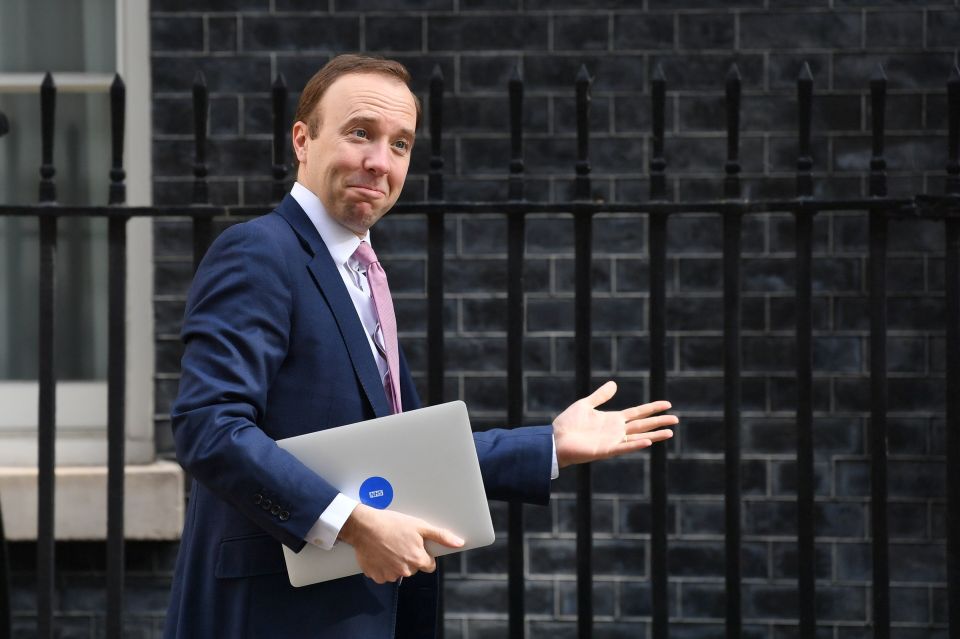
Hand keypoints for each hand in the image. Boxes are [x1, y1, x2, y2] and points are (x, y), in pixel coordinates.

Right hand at [338, 504, 463, 583]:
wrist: (364, 525)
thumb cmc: (391, 524)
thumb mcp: (420, 526)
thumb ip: (441, 536)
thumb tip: (459, 543)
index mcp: (417, 560)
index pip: (429, 565)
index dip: (424, 555)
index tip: (416, 545)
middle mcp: (405, 571)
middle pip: (414, 568)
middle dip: (409, 558)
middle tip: (401, 542)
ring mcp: (389, 575)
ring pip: (398, 572)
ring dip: (396, 562)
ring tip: (389, 546)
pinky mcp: (375, 576)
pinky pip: (383, 574)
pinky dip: (382, 566)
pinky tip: (380, 553)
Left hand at [553, 380, 676, 467]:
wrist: (556, 439)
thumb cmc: (568, 424)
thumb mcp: (585, 405)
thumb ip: (600, 396)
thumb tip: (614, 384)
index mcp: (613, 419)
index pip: (638, 412)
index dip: (652, 408)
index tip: (667, 404)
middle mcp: (616, 430)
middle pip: (643, 425)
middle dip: (659, 422)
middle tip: (676, 419)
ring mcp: (613, 441)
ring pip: (639, 437)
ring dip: (654, 435)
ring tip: (670, 432)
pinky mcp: (606, 450)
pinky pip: (624, 447)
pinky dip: (636, 444)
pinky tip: (648, 441)